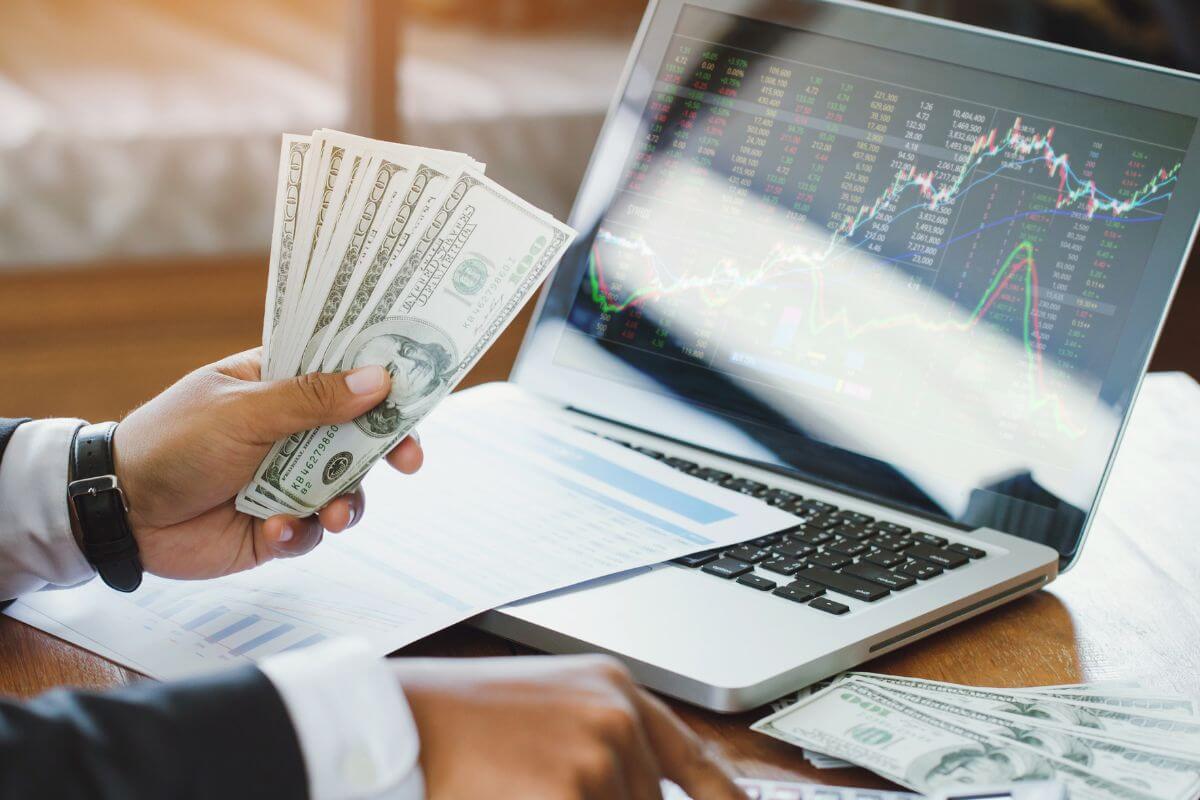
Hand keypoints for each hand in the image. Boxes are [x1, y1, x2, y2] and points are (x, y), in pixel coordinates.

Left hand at [106, 348, 422, 578]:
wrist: (120, 514)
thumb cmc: (172, 442)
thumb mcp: (243, 411)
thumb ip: (312, 399)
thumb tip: (378, 379)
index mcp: (279, 385)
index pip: (343, 374)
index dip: (383, 381)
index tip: (417, 392)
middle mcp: (289, 430)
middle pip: (359, 433)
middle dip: (387, 447)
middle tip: (408, 459)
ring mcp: (286, 478)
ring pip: (345, 488)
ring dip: (347, 502)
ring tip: (331, 515)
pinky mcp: (277, 524)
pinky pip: (312, 530)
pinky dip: (302, 533)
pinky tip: (276, 530)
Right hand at [393, 655, 742, 799]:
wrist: (397, 721)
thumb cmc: (460, 719)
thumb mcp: (549, 710)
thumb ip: (605, 748)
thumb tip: (642, 791)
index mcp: (613, 689)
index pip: (697, 760)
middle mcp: (617, 716)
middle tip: (544, 785)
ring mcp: (598, 755)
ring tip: (516, 783)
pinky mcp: (571, 792)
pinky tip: (511, 794)